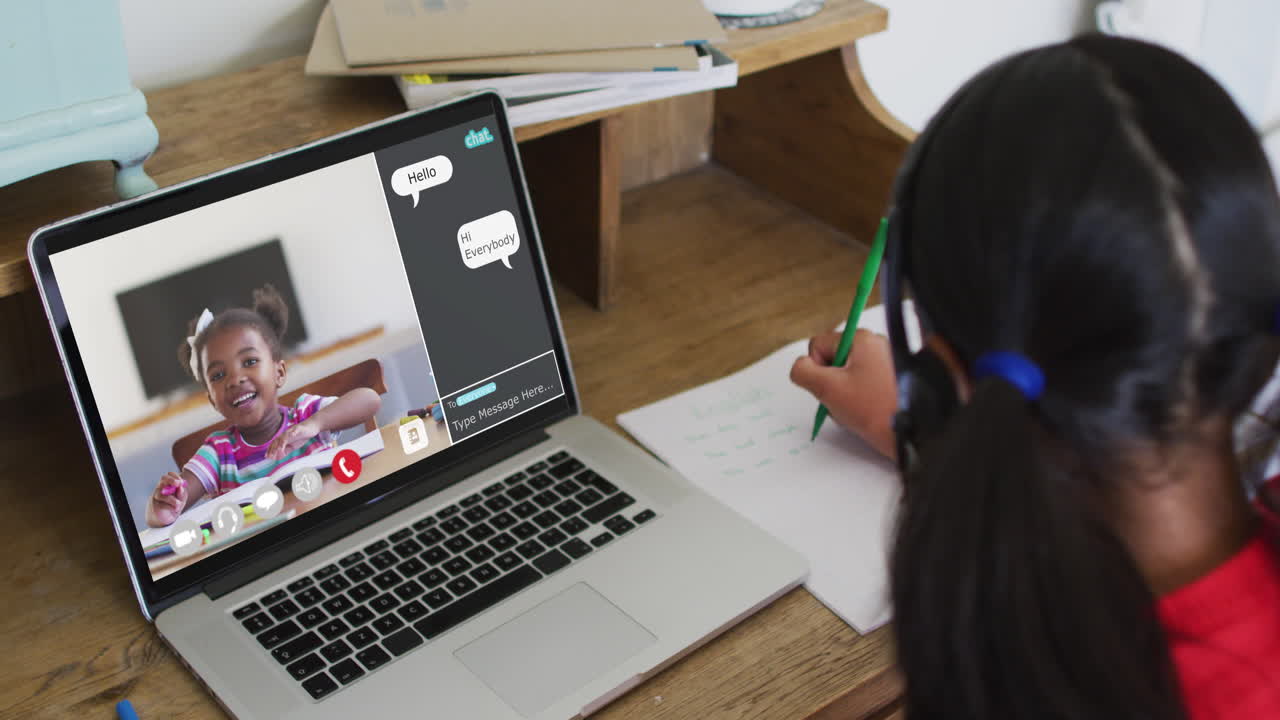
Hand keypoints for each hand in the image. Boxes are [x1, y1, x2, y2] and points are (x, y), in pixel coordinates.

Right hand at [149, 472, 188, 526]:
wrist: (167, 518)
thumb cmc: (175, 504)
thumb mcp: (181, 498)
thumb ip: (181, 493)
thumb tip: (180, 487)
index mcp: (166, 484)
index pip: (168, 476)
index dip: (175, 476)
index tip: (181, 481)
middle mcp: (160, 489)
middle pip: (162, 480)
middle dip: (171, 480)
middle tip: (178, 484)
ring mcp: (155, 497)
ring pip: (161, 495)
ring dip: (173, 500)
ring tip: (179, 504)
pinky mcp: (155, 506)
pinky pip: (162, 505)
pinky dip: (171, 507)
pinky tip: (175, 509)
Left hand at [268, 419, 319, 460]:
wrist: (310, 428)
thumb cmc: (301, 437)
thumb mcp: (292, 446)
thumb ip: (285, 451)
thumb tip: (277, 458)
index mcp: (283, 439)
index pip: (274, 444)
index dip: (270, 450)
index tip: (267, 457)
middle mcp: (285, 434)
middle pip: (277, 440)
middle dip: (274, 448)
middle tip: (271, 456)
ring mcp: (291, 430)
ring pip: (284, 436)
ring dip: (281, 442)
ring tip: (279, 449)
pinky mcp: (298, 428)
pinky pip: (295, 430)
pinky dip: (293, 432)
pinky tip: (293, 435)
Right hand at [790, 329, 897, 458]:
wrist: (910, 433)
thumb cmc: (876, 410)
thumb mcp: (828, 389)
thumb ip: (803, 372)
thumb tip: (800, 366)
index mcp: (861, 339)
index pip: (818, 345)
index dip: (817, 369)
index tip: (830, 386)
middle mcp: (875, 344)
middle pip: (833, 360)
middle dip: (831, 383)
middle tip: (845, 400)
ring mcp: (884, 361)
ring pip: (845, 374)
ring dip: (843, 393)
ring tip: (858, 408)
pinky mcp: (890, 377)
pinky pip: (861, 383)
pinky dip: (858, 398)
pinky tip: (866, 411)